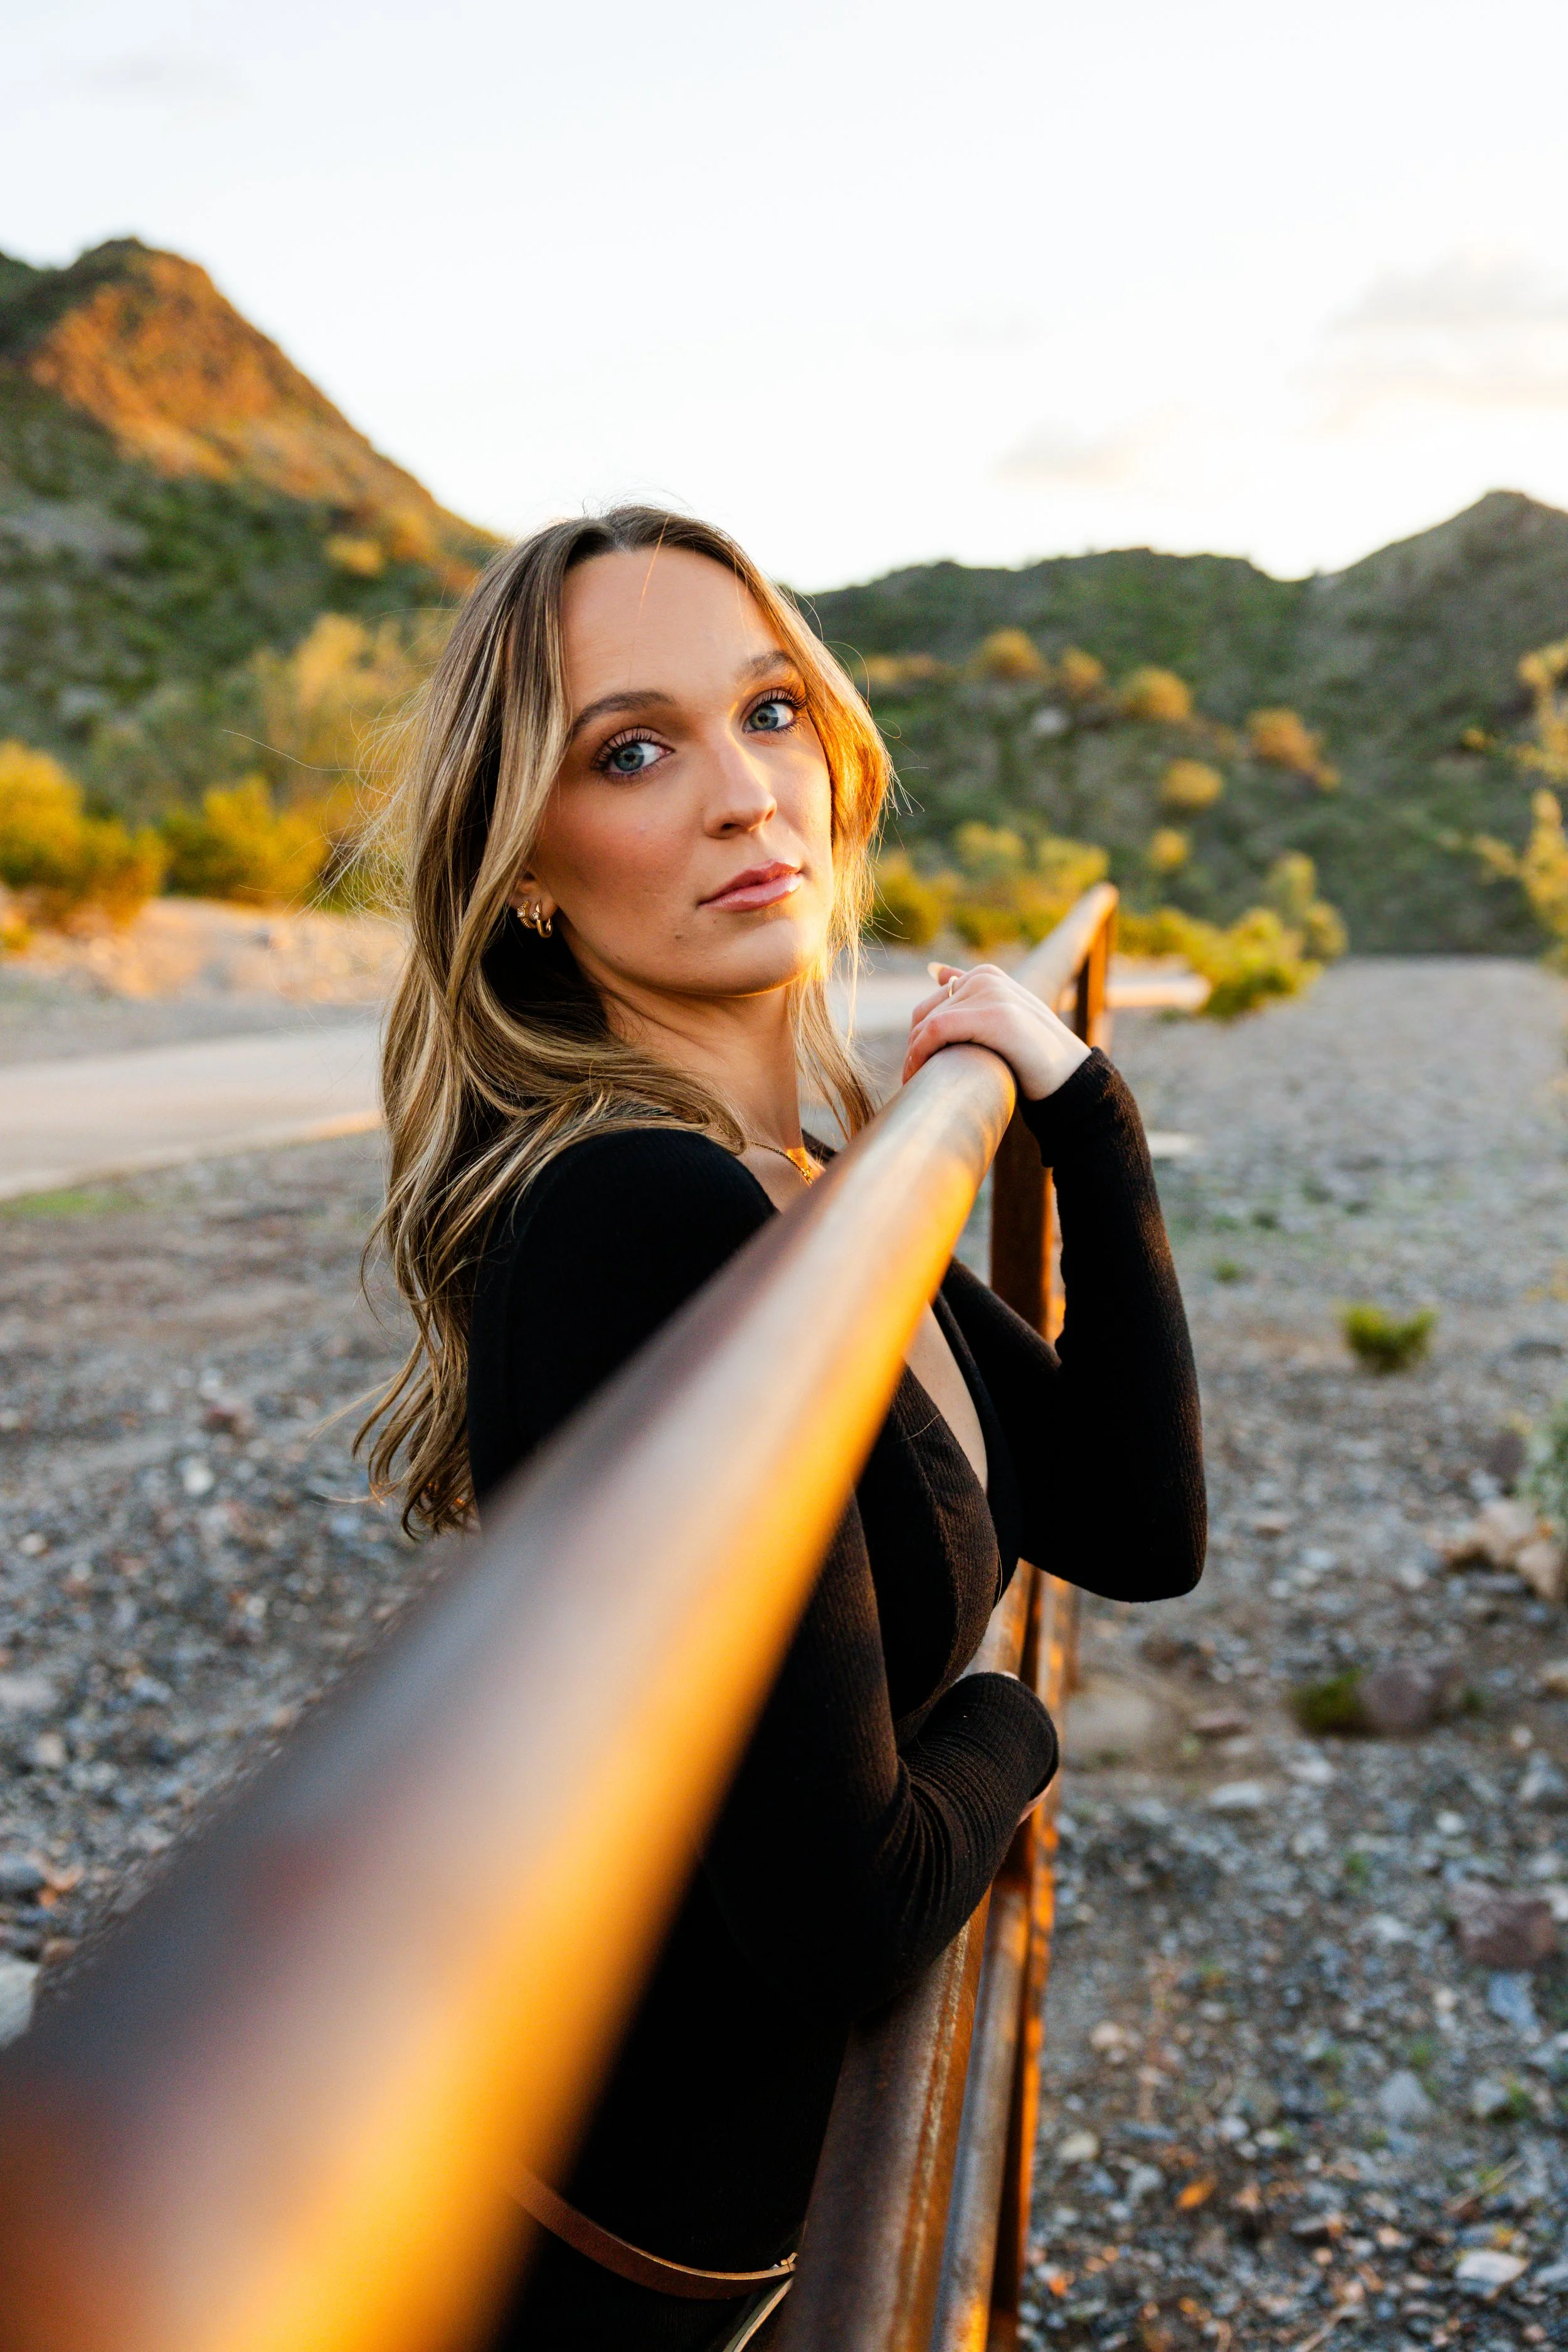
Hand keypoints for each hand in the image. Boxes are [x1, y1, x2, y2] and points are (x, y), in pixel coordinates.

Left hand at [902, 962, 1091, 1100]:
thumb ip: (969, 993)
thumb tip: (934, 970)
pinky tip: (917, 1075)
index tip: (916, 1067)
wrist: (1069, 1077)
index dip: (918, 1039)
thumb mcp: (999, 1017)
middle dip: (914, 1047)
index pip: (931, 1005)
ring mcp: (991, 993)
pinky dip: (920, 1054)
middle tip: (912, 1077)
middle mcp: (985, 978)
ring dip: (914, 1056)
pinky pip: (937, 1030)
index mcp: (985, 976)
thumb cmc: (1032, 1056)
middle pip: (925, 1014)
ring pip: (928, 1024)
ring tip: (913, 1081)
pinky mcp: (994, 1014)